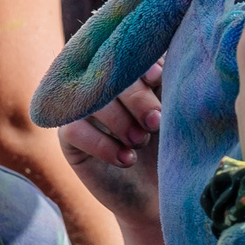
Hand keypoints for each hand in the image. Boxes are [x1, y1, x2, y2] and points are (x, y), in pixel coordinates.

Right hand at [61, 65, 163, 224]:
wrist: (160, 194)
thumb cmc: (172, 148)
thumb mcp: (175, 113)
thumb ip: (168, 82)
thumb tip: (159, 63)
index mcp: (130, 69)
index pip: (125, 51)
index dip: (140, 64)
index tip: (158, 80)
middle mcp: (102, 83)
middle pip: (108, 73)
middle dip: (136, 97)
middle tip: (155, 123)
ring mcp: (83, 108)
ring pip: (90, 99)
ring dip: (120, 121)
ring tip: (140, 142)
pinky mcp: (68, 136)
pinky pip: (73, 128)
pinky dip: (103, 144)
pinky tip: (126, 159)